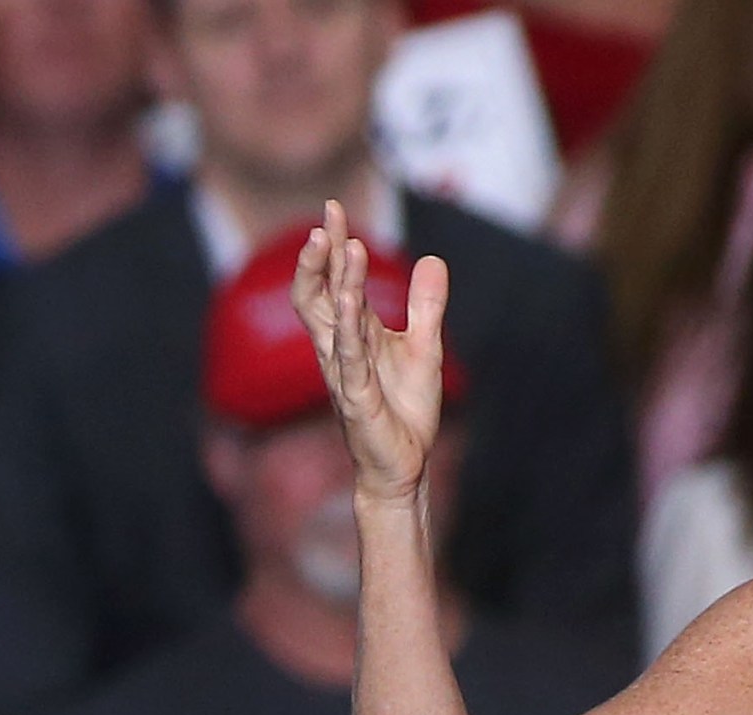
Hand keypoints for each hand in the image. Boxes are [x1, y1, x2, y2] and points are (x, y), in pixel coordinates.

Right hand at [291, 199, 450, 506]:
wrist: (404, 465)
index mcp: (354, 333)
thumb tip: (433, 259)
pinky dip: (348, 327)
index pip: (337, 282)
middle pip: (319, 292)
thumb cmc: (405, 409)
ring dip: (334, 280)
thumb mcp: (424, 347)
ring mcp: (344, 372)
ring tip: (337, 243)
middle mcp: (340, 348)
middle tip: (328, 216)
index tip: (334, 209)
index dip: (334, 248)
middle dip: (322, 254)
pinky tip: (349, 300)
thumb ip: (426, 306)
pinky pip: (348, 357)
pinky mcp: (356, 398)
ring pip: (329, 319)